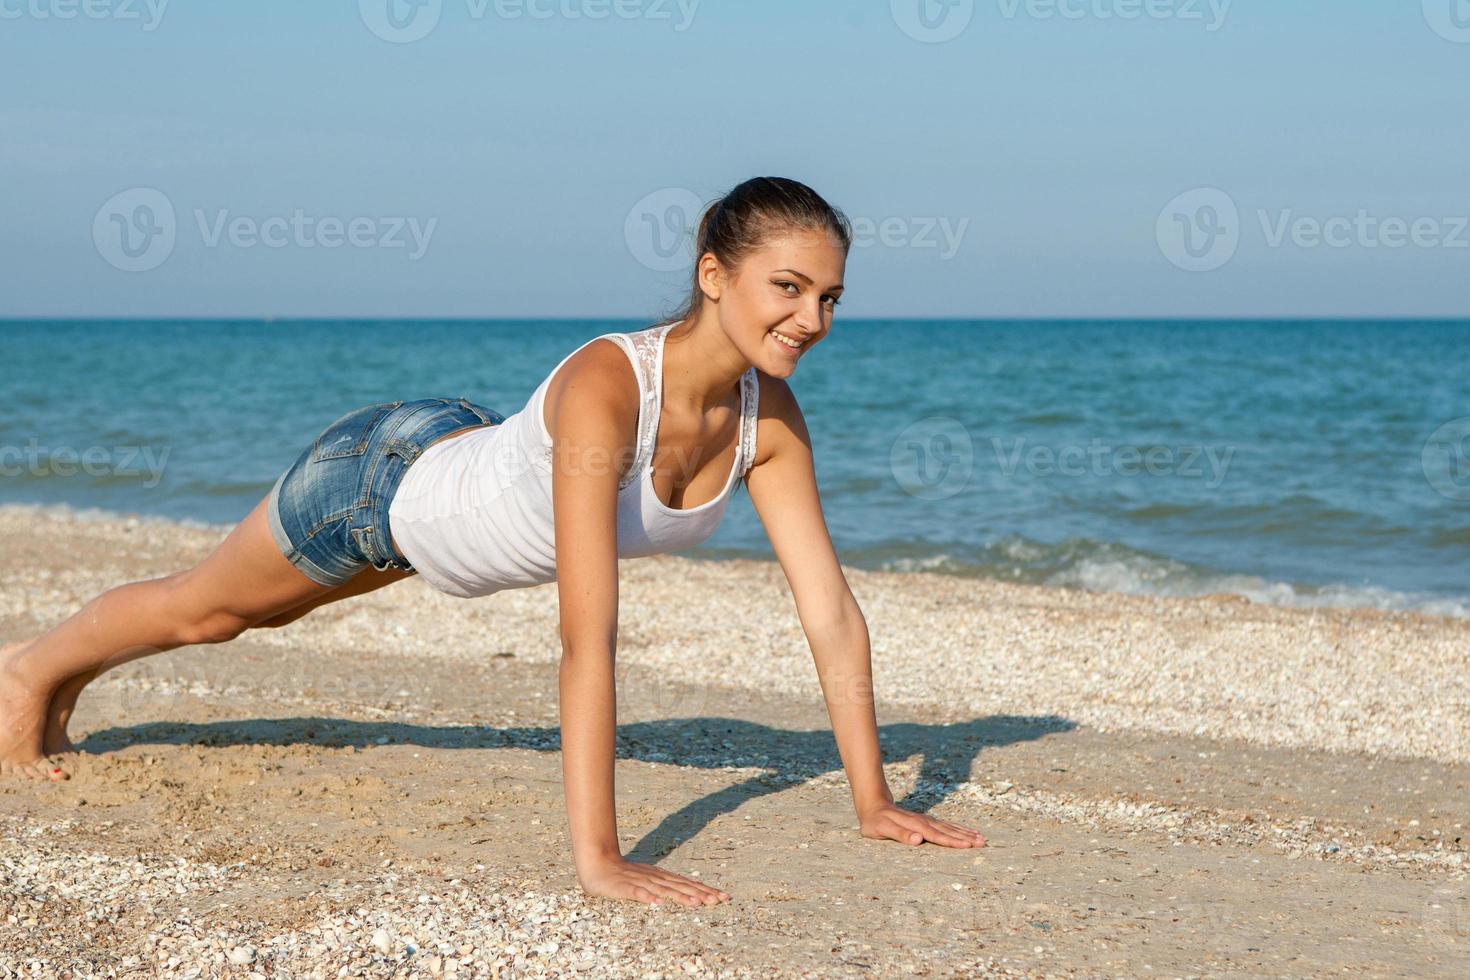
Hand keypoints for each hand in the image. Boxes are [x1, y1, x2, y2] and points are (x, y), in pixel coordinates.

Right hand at [577, 856, 731, 907]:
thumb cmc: (625, 875)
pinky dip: (648, 898)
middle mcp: (656, 878)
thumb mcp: (649, 880)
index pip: (688, 884)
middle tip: (719, 900)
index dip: (706, 890)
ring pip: (664, 890)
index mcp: (662, 877)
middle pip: (682, 887)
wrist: (598, 864)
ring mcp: (641, 882)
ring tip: (697, 904)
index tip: (724, 897)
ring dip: (681, 897)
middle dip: (701, 894)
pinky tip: (658, 904)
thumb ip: (666, 886)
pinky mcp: (625, 888)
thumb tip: (688, 893)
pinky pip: (638, 893)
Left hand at [858, 803, 986, 847]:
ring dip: (965, 833)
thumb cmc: (875, 822)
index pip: (936, 835)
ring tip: (981, 838)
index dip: (951, 841)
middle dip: (965, 837)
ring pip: (949, 827)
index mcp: (914, 826)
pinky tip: (968, 832)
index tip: (967, 846)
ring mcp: (926, 820)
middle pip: (947, 831)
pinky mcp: (927, 821)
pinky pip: (946, 825)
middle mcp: (923, 822)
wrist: (873, 804)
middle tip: (983, 843)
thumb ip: (899, 834)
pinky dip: (958, 829)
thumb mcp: (881, 829)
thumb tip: (918, 839)